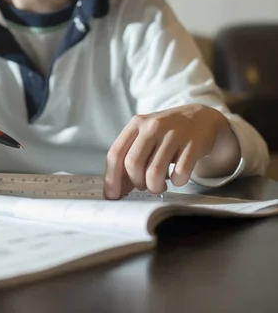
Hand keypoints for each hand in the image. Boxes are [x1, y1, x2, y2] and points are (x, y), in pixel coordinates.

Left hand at [104, 104, 239, 198]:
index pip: (115, 153)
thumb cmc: (167, 132)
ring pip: (154, 172)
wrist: (201, 117)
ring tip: (159, 185)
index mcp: (137, 124)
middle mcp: (153, 126)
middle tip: (144, 186)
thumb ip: (130, 155)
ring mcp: (174, 134)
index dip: (111, 178)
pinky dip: (178, 182)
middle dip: (137, 182)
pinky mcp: (193, 144)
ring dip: (155, 186)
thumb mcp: (146, 135)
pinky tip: (178, 177)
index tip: (112, 195)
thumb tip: (116, 188)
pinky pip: (180, 172)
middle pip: (133, 164)